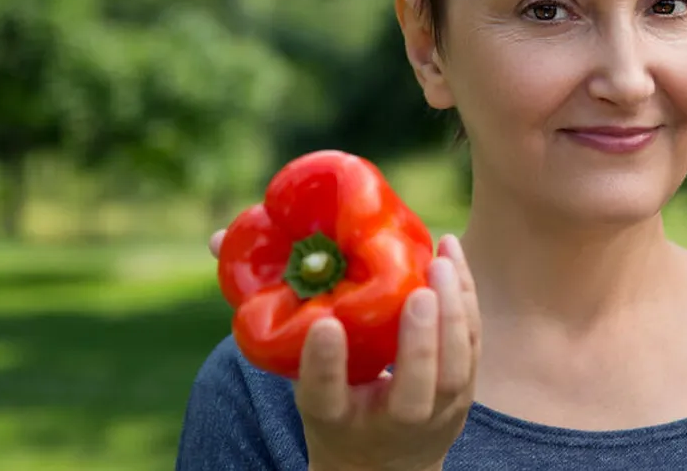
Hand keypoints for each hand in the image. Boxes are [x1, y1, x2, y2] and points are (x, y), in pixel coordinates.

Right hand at [209, 230, 480, 470]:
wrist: (383, 463)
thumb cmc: (330, 400)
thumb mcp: (291, 370)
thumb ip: (268, 308)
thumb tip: (214, 239)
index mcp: (334, 421)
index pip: (326, 399)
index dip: (325, 365)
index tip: (324, 325)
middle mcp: (389, 423)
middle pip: (413, 392)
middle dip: (418, 343)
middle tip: (416, 291)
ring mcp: (435, 413)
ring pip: (455, 370)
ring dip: (453, 315)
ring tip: (440, 264)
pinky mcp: (462, 391)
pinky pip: (472, 346)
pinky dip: (466, 301)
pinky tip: (451, 257)